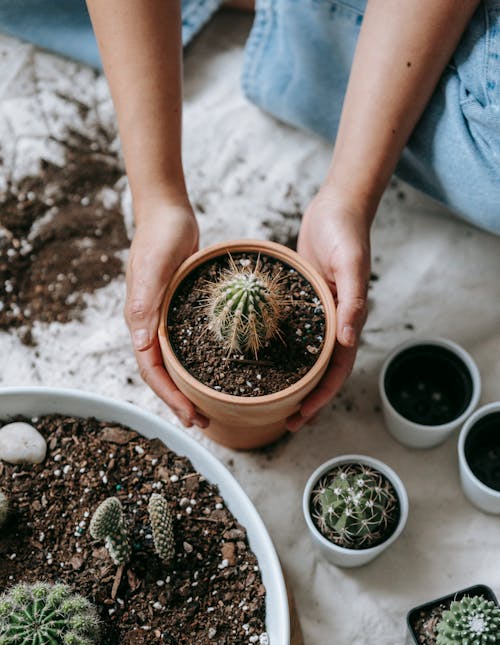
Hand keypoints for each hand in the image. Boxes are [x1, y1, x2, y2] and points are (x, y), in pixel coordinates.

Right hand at [125, 201, 208, 428]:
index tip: (190, 416)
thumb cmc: (160, 237)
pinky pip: (186, 345)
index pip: (151, 371)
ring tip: (208, 406)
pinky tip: (216, 370)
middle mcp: (150, 326)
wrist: (168, 213)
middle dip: (179, 401)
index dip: (169, 397)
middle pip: (162, 375)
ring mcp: (164, 319)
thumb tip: (141, 344)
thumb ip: (144, 304)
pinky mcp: (179, 311)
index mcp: (140, 322)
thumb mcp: (152, 268)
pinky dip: (197, 363)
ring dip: (188, 387)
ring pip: (174, 363)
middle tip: (203, 422)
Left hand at [287, 185, 370, 430]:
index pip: (335, 371)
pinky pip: (291, 333)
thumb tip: (351, 340)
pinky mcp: (302, 301)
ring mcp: (317, 314)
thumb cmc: (346, 233)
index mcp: (347, 321)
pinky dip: (278, 350)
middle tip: (282, 421)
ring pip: (304, 356)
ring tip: (269, 400)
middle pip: (319, 372)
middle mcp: (333, 323)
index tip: (300, 418)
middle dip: (304, 399)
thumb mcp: (351, 264)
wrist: (337, 207)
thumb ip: (354, 301)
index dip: (319, 398)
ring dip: (291, 380)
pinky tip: (258, 359)